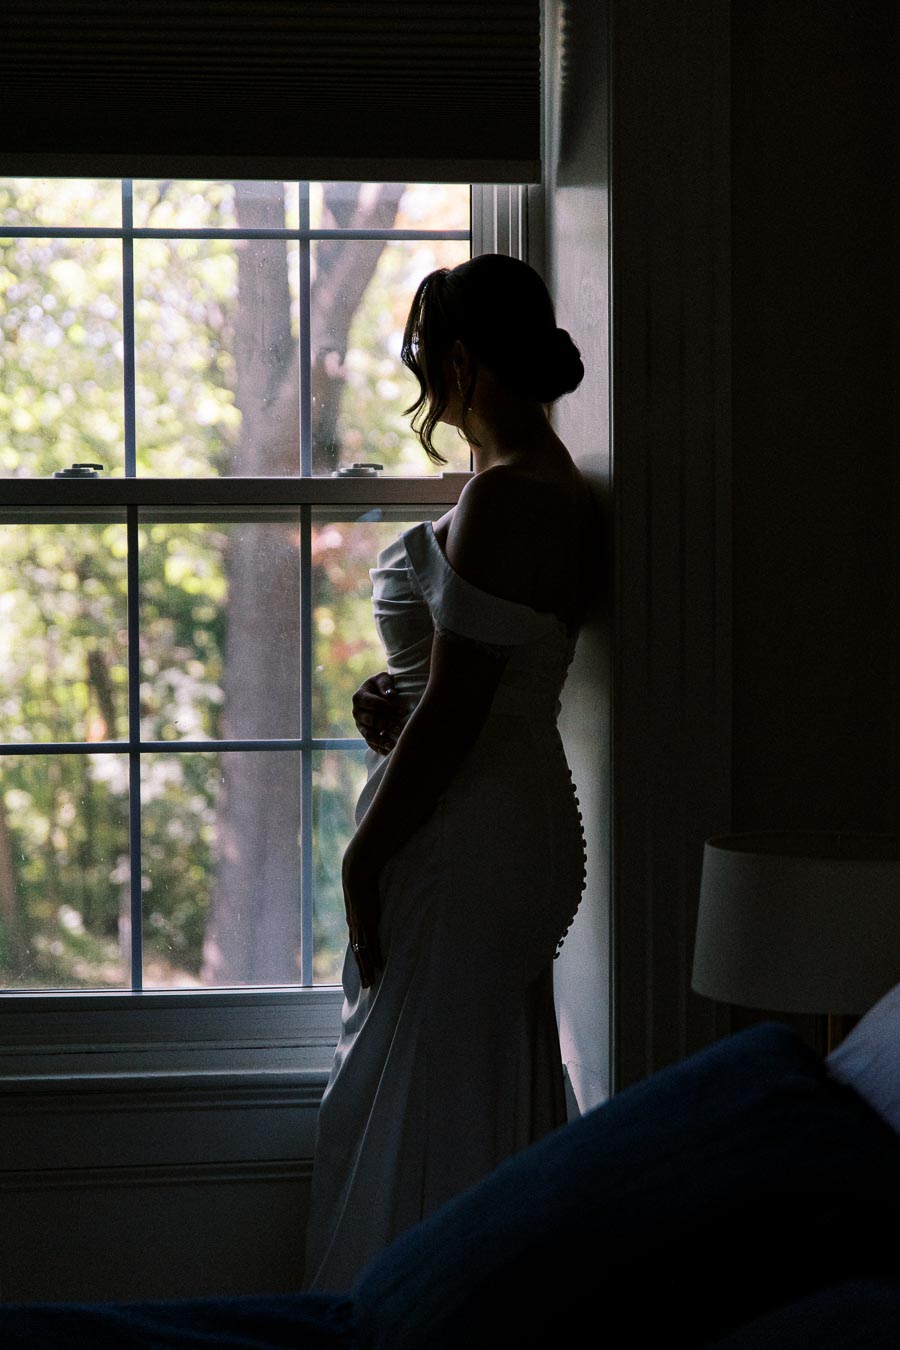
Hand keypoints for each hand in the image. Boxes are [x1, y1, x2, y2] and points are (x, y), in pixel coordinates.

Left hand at [342, 842, 384, 989]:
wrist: (357, 871)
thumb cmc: (362, 877)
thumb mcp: (364, 892)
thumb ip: (368, 898)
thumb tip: (372, 896)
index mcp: (354, 920)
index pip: (356, 944)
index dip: (360, 957)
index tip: (363, 968)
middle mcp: (354, 927)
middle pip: (357, 954)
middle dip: (362, 970)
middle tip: (367, 986)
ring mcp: (360, 926)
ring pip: (363, 954)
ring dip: (367, 969)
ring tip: (370, 984)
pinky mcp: (367, 923)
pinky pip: (371, 945)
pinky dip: (374, 958)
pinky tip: (378, 968)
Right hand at [352, 671, 405, 753]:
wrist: (379, 693)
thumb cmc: (382, 685)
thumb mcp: (382, 678)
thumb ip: (385, 684)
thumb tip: (390, 694)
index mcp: (359, 697)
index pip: (371, 703)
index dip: (386, 707)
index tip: (401, 711)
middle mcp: (357, 712)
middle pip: (371, 720)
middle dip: (386, 725)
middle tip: (399, 729)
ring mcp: (360, 725)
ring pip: (369, 734)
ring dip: (381, 740)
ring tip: (393, 746)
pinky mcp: (365, 734)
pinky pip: (370, 743)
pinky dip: (379, 748)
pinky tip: (389, 752)